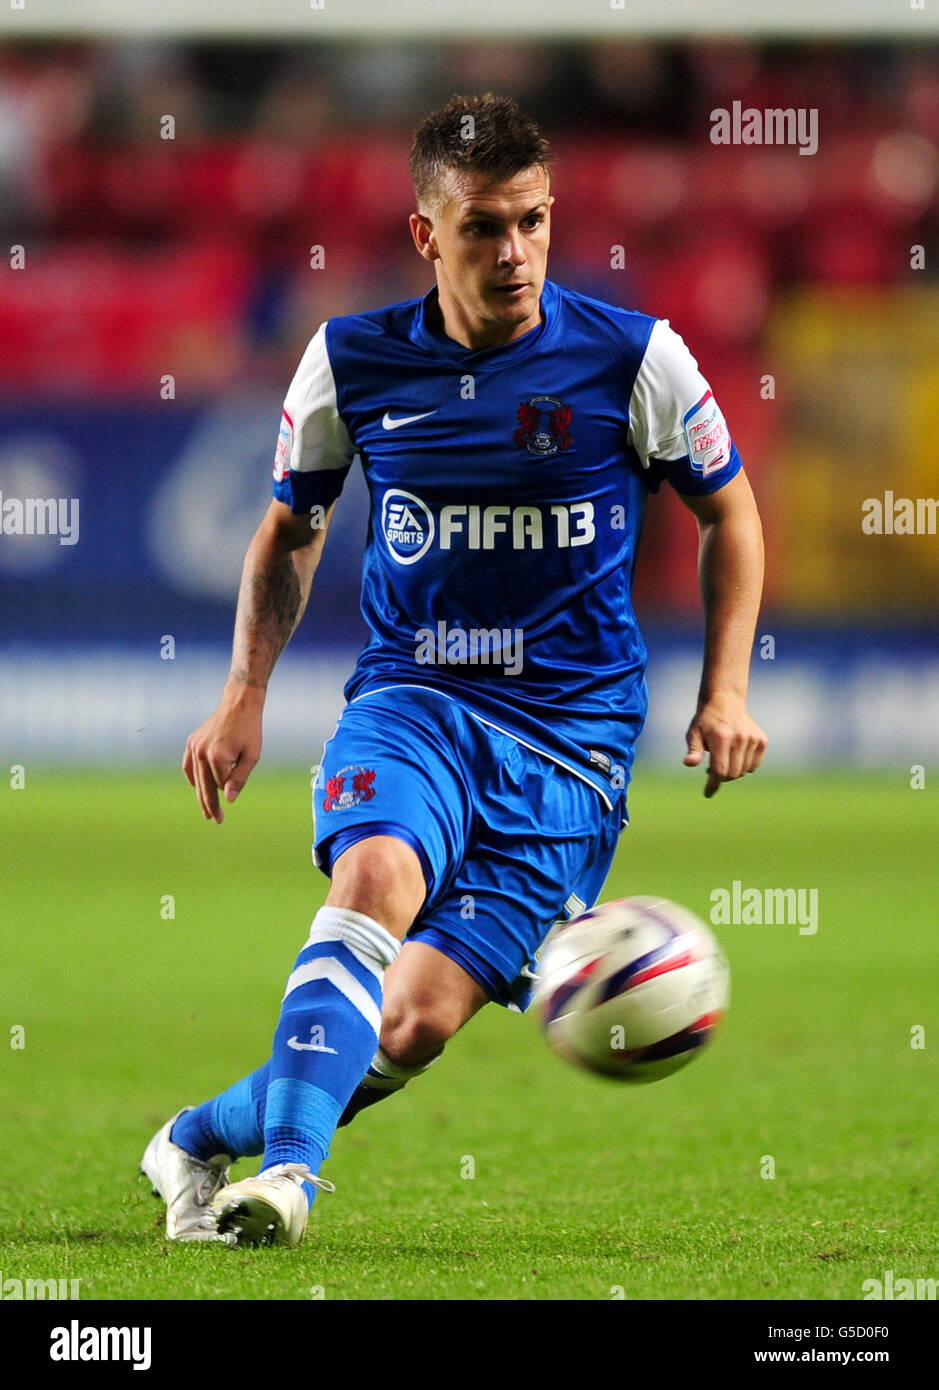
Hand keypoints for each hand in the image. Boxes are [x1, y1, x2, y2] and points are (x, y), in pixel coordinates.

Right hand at [182, 684, 263, 822]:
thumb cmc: (250, 730)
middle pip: (205, 786)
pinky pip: (188, 765)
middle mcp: (202, 752)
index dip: (230, 788)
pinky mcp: (192, 741)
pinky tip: (196, 787)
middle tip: (216, 820)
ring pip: (196, 778)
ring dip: (200, 794)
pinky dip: (192, 777)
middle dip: (210, 805)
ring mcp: (194, 746)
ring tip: (206, 810)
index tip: (235, 796)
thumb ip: (240, 778)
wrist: (239, 704)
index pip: (222, 783)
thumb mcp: (252, 755)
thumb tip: (228, 799)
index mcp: (218, 756)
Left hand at [684, 695, 766, 797]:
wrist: (725, 700)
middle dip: (721, 777)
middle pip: (732, 774)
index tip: (708, 793)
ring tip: (722, 760)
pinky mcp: (762, 740)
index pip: (719, 771)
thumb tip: (689, 763)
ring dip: (732, 772)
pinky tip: (735, 757)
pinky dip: (744, 767)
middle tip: (712, 769)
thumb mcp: (694, 733)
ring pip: (744, 771)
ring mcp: (753, 739)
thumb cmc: (706, 720)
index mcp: (722, 738)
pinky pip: (753, 765)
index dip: (713, 784)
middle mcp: (740, 738)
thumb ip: (693, 750)